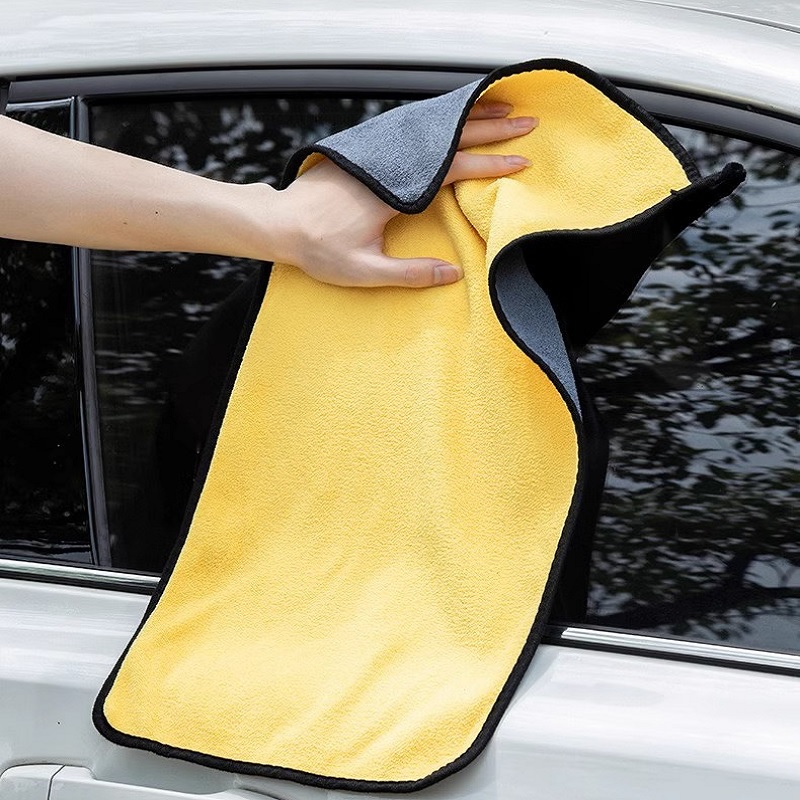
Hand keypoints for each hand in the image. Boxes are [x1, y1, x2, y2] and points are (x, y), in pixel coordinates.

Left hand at [272, 102, 536, 287]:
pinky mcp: (367, 153)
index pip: (453, 169)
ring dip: (466, 117)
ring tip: (498, 108)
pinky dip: (436, 121)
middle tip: (526, 122)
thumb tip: (452, 273)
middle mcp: (388, 164)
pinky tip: (451, 119)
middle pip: (448, 139)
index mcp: (393, 190)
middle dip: (491, 129)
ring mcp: (377, 154)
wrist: (278, 223)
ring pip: (429, 128)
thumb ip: (408, 273)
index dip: (490, 163)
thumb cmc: (317, 248)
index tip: (520, 161)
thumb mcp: (363, 271)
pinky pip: (409, 130)